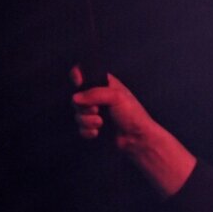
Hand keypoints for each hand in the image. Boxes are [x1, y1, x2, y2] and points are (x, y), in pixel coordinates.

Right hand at [70, 65, 196, 195]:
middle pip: (77, 97)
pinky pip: (80, 128)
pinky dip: (87, 131)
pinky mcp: (93, 127)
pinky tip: (97, 132)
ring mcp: (95, 112)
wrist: (137, 138)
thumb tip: (75, 98)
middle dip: (85, 106)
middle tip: (97, 110)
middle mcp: (98, 97)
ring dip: (87, 120)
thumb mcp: (116, 97)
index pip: (85, 73)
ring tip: (100, 123)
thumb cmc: (132, 114)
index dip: (78, 76)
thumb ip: (95, 93)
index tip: (78, 83)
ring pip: (78, 114)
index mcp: (105, 84)